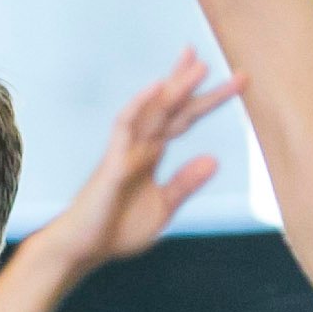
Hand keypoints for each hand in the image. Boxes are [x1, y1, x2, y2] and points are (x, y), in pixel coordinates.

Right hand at [23, 50, 240, 278]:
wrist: (83, 249)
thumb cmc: (116, 229)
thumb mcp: (162, 208)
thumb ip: (184, 184)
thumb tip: (214, 161)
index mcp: (151, 155)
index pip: (181, 119)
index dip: (203, 99)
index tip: (229, 80)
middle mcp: (139, 146)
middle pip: (171, 107)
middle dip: (192, 84)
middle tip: (217, 62)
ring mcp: (125, 150)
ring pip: (153, 110)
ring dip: (175, 87)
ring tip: (199, 66)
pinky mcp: (112, 162)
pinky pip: (125, 126)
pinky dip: (140, 104)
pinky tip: (157, 88)